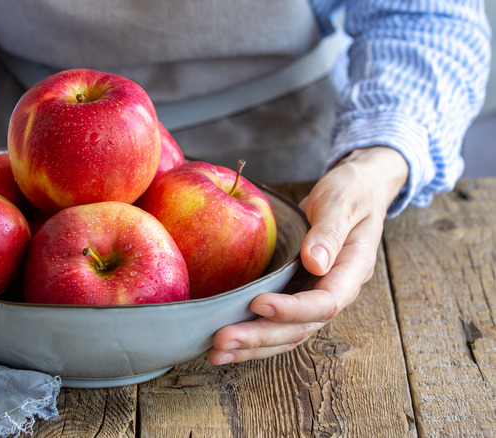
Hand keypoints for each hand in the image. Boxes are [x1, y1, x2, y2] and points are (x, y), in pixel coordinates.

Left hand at [208, 146, 408, 363]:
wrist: (356, 190)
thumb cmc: (350, 191)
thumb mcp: (342, 201)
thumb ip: (329, 231)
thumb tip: (315, 262)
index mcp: (351, 271)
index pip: (324, 303)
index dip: (291, 309)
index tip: (257, 303)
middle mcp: (334, 291)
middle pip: (299, 328)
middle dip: (260, 337)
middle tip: (221, 340)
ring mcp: (315, 296)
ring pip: (286, 334)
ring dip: (252, 346)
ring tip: (216, 353)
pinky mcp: (297, 293)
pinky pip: (276, 323)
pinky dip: (253, 336)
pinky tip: (227, 344)